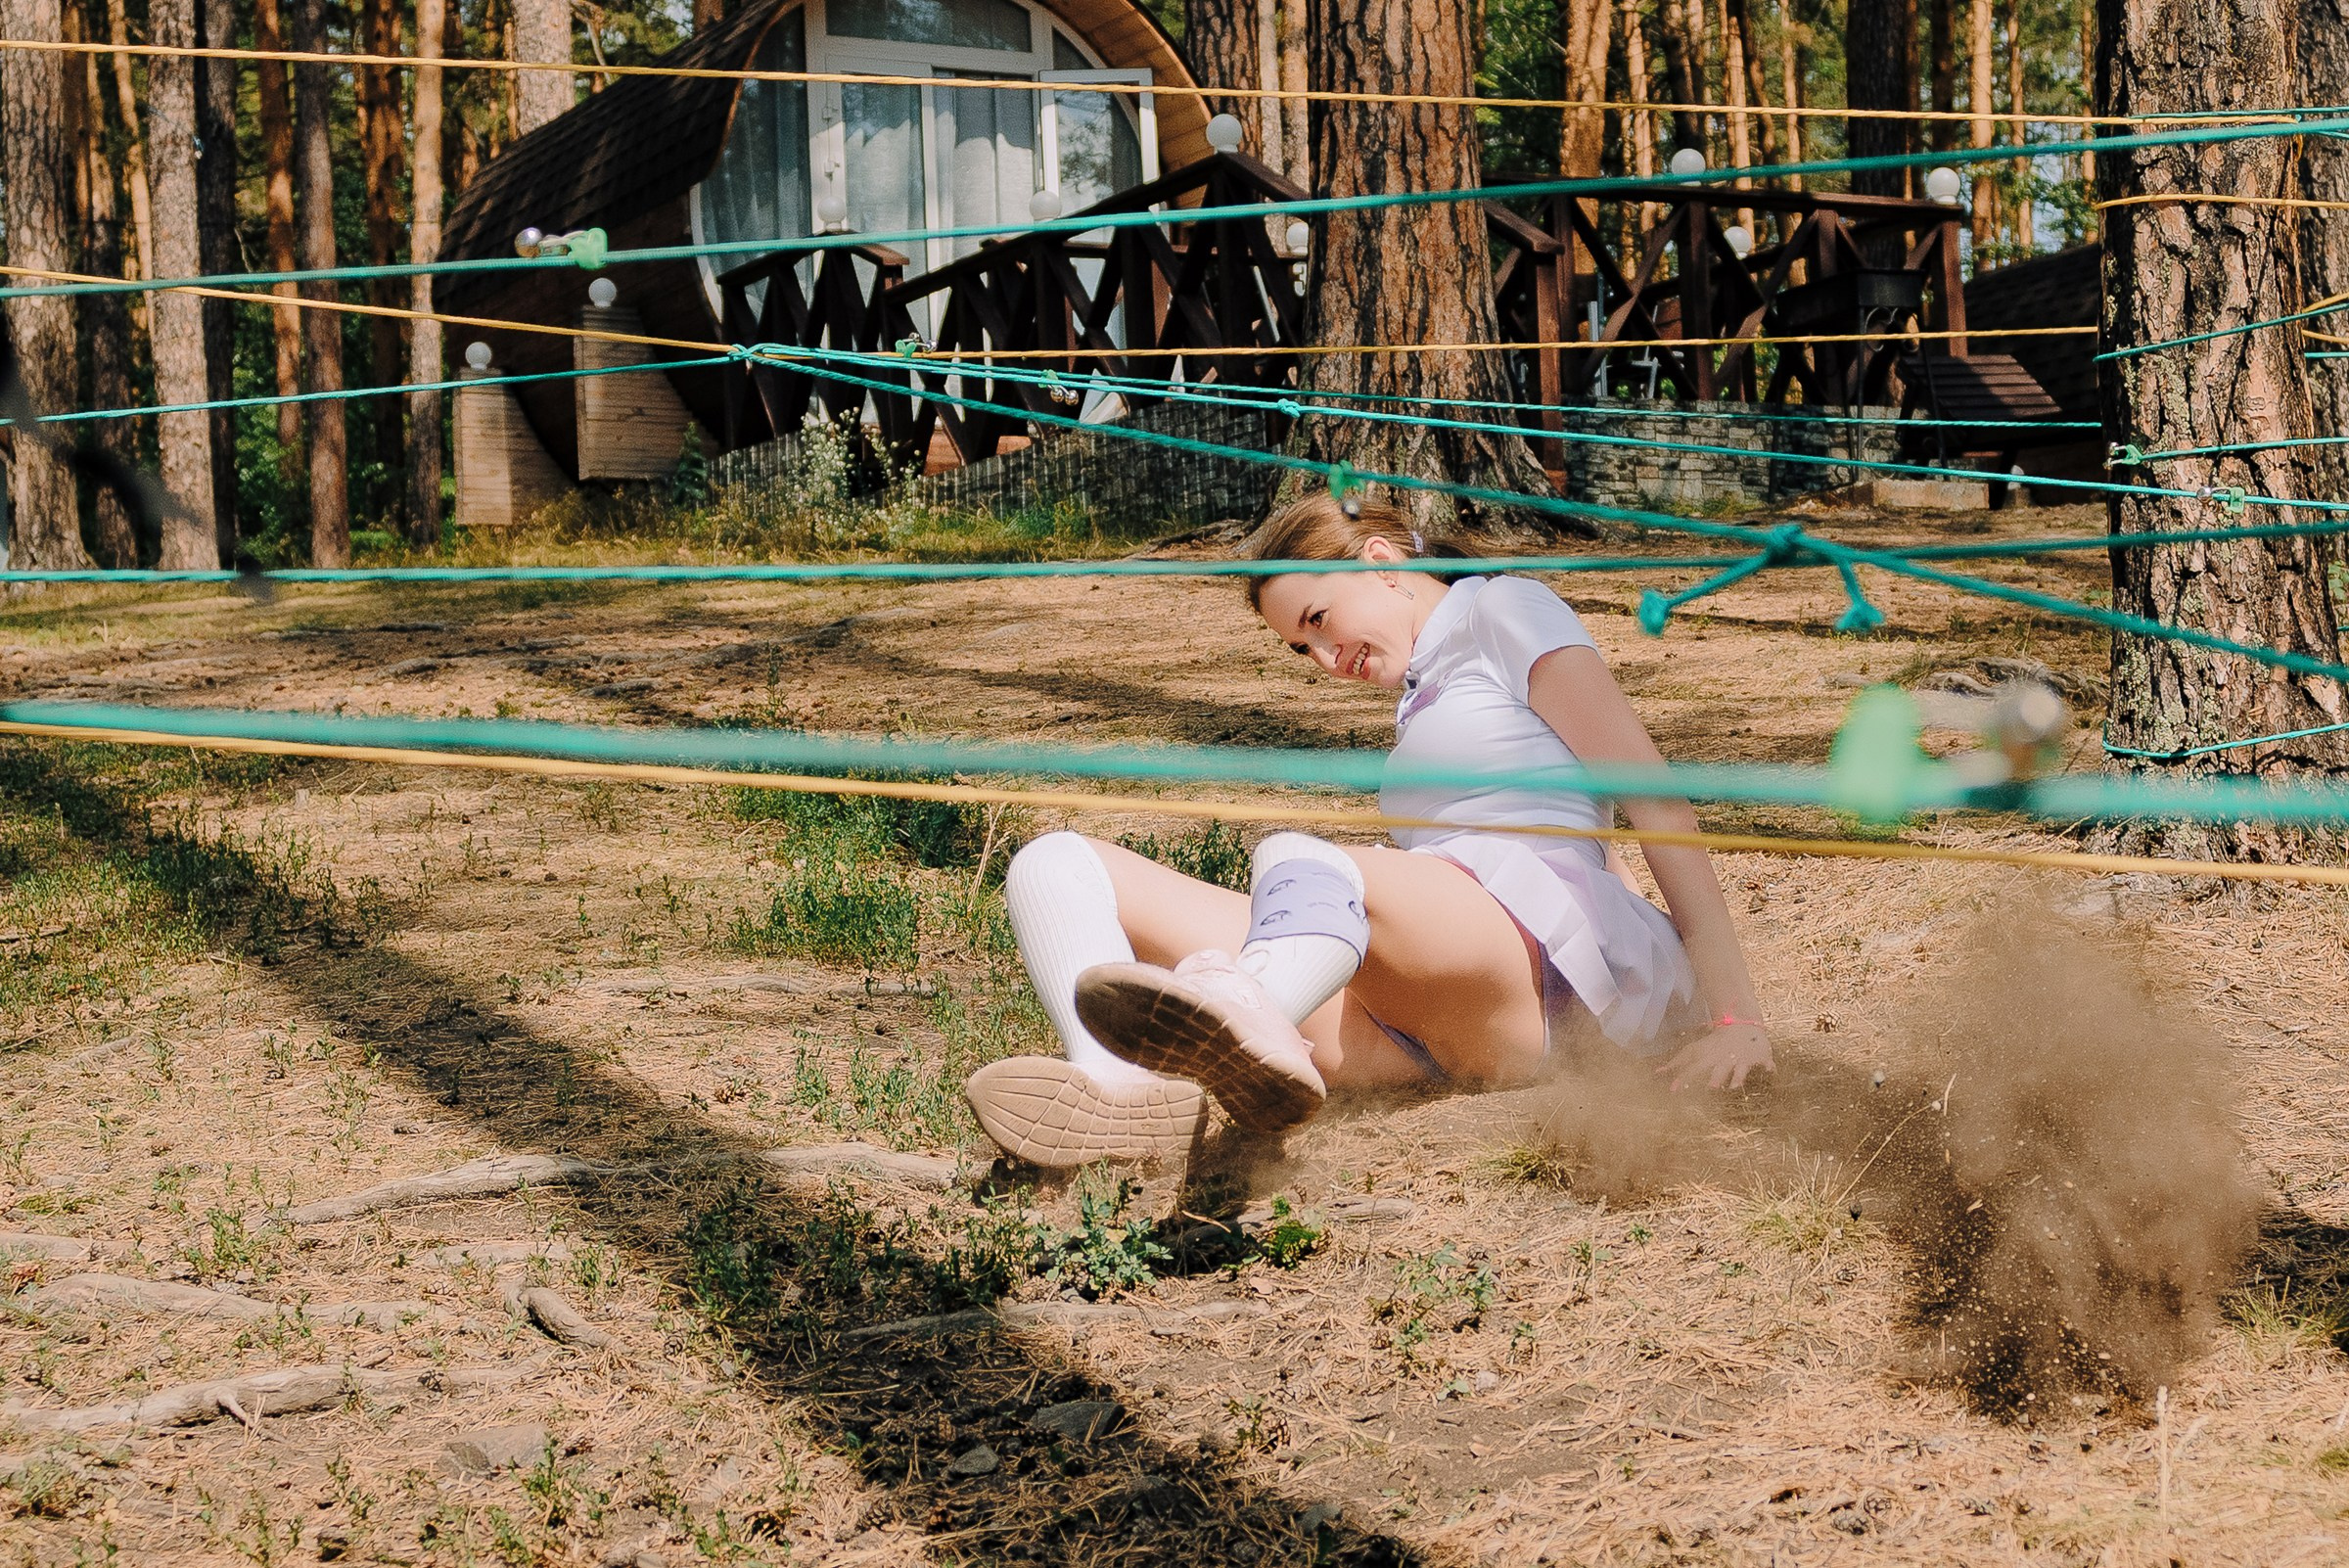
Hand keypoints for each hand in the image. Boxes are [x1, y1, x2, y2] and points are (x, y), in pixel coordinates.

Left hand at [1656, 1022, 1773, 1090]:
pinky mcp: (1759, 1057)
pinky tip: (1771, 1071)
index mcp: (1709, 1056)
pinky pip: (1766, 1062)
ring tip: (1734, 1086)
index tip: (1673, 1090)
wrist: (1742, 1025)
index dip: (1684, 1078)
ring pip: (1739, 1069)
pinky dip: (1769, 1066)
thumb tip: (1657, 1073)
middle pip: (1717, 1070)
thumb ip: (1679, 1062)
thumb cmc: (1715, 1042)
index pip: (1694, 1068)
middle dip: (1714, 1078)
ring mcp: (1742, 1058)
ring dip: (1736, 1077)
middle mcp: (1724, 1059)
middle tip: (1709, 1087)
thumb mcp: (1697, 1049)